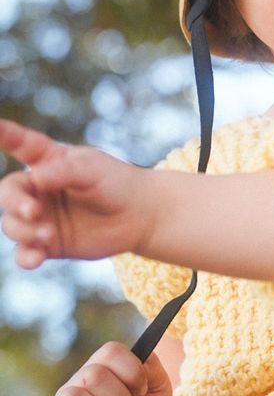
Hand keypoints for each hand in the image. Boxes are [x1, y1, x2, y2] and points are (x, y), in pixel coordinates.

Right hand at [0, 119, 149, 265]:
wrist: (139, 217)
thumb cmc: (116, 183)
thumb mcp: (94, 170)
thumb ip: (65, 171)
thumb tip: (36, 178)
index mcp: (48, 161)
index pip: (22, 145)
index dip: (5, 135)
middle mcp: (38, 189)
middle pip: (8, 193)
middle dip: (14, 203)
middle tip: (33, 211)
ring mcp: (41, 217)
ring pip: (12, 225)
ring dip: (24, 231)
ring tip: (48, 235)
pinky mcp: (48, 243)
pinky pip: (26, 252)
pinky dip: (26, 257)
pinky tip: (35, 260)